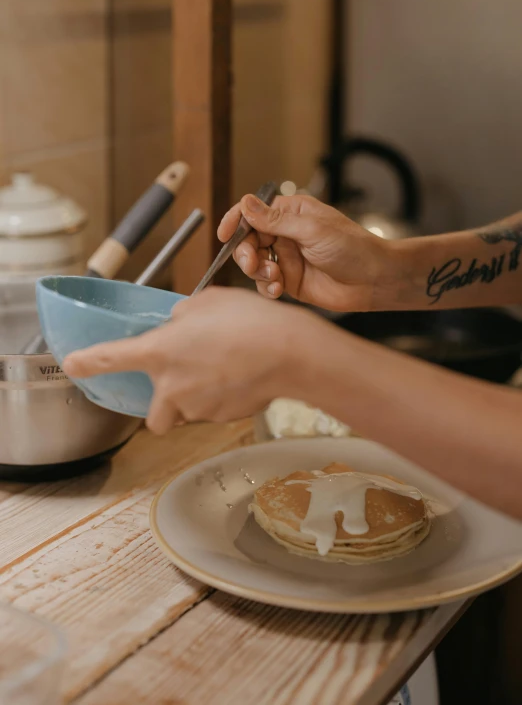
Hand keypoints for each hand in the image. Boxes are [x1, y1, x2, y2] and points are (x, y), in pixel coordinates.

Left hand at [63, 287, 312, 434]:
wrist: (289, 352)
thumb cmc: (249, 321)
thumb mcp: (207, 302)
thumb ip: (183, 315)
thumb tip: (180, 325)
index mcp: (160, 351)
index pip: (110, 358)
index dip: (88, 363)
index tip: (74, 365)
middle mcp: (172, 386)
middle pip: (155, 416)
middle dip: (165, 406)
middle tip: (183, 383)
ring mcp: (198, 407)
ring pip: (188, 413)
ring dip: (198, 397)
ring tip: (225, 367)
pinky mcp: (224, 418)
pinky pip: (215, 411)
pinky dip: (223, 398)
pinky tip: (241, 376)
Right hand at [218, 194, 394, 310]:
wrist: (374, 280)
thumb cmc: (352, 248)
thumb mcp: (311, 230)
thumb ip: (275, 220)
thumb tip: (245, 202)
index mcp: (291, 213)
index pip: (253, 213)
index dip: (235, 222)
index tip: (224, 235)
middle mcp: (285, 234)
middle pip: (248, 240)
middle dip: (246, 252)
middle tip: (252, 263)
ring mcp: (287, 258)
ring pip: (254, 263)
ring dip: (257, 271)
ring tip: (274, 278)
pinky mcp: (290, 281)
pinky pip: (266, 283)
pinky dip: (266, 287)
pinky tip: (278, 289)